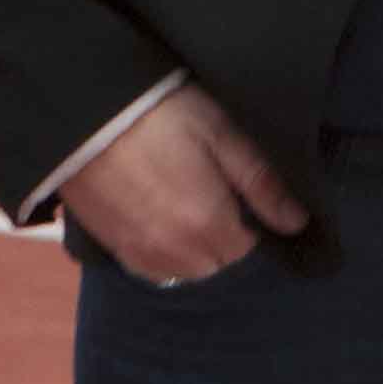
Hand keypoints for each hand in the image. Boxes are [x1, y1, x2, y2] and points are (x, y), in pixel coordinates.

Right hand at [61, 83, 303, 283]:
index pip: (246, 250)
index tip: (239, 196)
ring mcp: (140, 252)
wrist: (85, 111)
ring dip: (194, 252)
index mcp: (208, 223)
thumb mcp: (221, 134)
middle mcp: (176, 250)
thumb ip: (261, 183)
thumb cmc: (161, 113)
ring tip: (187, 210)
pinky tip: (161, 225)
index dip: (250, 223)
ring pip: (184, 272)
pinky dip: (163, 257)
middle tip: (214, 198)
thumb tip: (297, 223)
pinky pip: (150, 270)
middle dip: (224, 241)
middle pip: (216, 265)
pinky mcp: (112, 247)